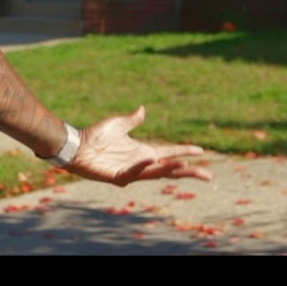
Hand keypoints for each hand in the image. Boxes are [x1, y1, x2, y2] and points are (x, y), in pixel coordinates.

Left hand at [65, 106, 212, 185]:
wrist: (78, 145)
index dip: (185, 152)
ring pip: (156, 174)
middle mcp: (141, 163)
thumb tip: (143, 109)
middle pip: (170, 169)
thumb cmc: (96, 136)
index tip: (202, 151)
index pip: (170, 153)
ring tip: (186, 167)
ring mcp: (131, 172)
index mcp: (143, 152)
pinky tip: (151, 158)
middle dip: (189, 172)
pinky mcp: (119, 177)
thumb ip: (132, 120)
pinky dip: (142, 166)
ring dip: (171, 171)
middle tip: (209, 176)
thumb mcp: (118, 124)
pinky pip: (134, 172)